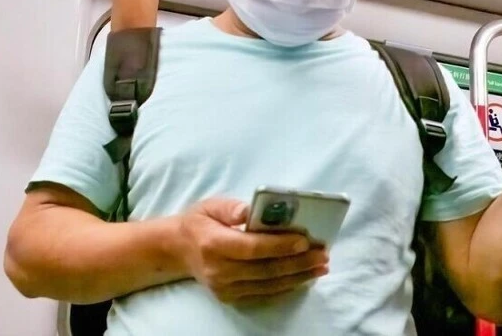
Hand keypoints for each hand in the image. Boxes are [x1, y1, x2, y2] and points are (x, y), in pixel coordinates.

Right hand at [178, 198, 328, 303]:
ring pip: (268, 284)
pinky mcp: (230, 297)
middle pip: (265, 269)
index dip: (280, 245)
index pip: (252, 248)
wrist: (178, 250)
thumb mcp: (211, 205)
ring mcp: (225, 288)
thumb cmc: (200, 223)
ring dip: (298, 276)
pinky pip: (264, 293)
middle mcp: (219, 270)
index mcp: (213, 244)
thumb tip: (250, 211)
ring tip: (320, 267)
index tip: (305, 240)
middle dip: (298, 263)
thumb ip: (231, 207)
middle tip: (323, 254)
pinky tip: (303, 277)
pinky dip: (286, 286)